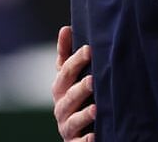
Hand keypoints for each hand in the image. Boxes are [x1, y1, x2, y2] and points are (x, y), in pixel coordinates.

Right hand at [52, 25, 95, 141]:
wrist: (78, 131)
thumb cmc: (76, 97)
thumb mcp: (70, 78)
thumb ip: (67, 56)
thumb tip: (66, 28)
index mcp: (60, 89)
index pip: (64, 73)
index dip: (75, 61)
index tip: (89, 49)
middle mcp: (61, 108)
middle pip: (68, 97)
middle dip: (79, 88)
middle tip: (93, 80)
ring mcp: (67, 128)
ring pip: (72, 121)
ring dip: (84, 115)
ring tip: (96, 109)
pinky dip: (86, 141)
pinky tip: (95, 136)